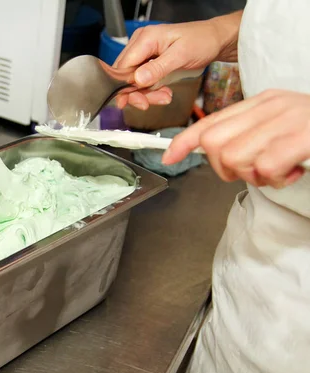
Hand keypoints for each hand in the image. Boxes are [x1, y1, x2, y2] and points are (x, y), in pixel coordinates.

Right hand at [113, 12, 241, 109]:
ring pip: (133, 81)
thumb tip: (137, 79)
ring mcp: (144, 53)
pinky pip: (143, 81)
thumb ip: (158, 68)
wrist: (214, 40)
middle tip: (147, 104)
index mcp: (145, 38)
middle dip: (136, 92)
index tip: (133, 101)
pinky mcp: (149, 62)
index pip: (123, 66)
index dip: (124, 86)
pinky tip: (164, 93)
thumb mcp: (181, 55)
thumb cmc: (202, 41)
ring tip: (164, 97)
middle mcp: (140, 44)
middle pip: (125, 75)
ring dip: (146, 94)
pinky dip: (151, 91)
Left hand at [162, 89, 309, 187]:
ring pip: (235, 158)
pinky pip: (264, 167)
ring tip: (278, 170)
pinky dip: (275, 179)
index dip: (184, 141)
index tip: (168, 157)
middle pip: (215, 145)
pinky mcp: (302, 137)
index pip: (210, 121)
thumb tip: (214, 152)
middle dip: (225, 168)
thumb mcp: (279, 124)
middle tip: (252, 171)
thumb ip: (248, 133)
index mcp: (262, 102)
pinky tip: (292, 171)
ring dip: (253, 175)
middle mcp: (271, 107)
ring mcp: (287, 120)